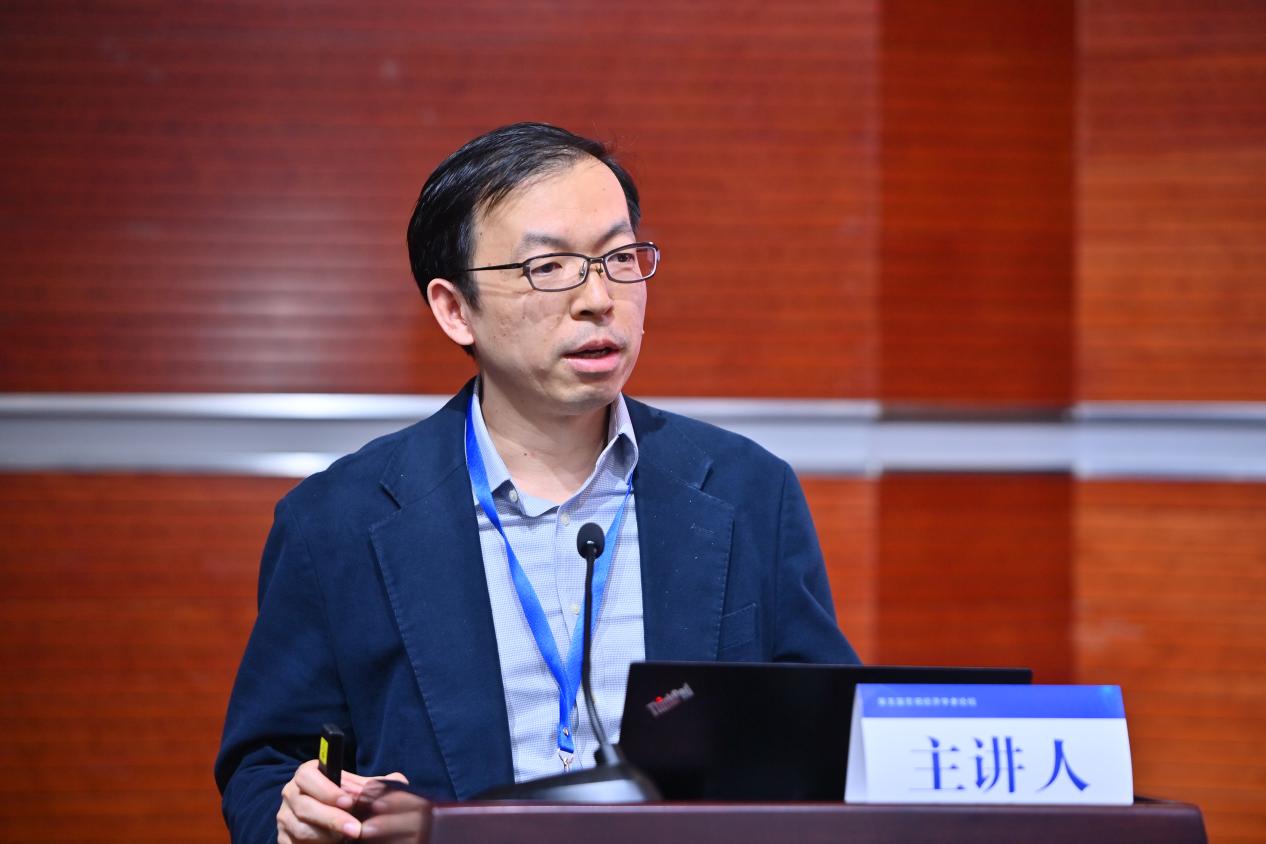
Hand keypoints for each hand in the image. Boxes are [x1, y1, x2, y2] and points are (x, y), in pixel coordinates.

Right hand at [278, 759, 408, 842]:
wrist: (325, 820)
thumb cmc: (342, 799)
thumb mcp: (355, 789)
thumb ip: (373, 785)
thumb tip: (398, 782)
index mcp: (307, 775)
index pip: (309, 777)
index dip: (328, 790)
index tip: (350, 801)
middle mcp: (292, 794)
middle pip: (306, 806)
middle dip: (333, 819)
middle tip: (356, 829)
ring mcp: (285, 818)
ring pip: (301, 829)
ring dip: (326, 836)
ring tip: (347, 838)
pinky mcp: (283, 839)